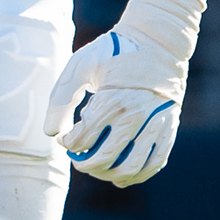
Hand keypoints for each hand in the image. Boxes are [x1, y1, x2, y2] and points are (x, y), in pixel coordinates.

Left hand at [52, 0, 197, 187]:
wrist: (159, 43)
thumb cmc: (114, 52)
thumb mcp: (80, 65)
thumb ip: (61, 98)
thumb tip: (51, 133)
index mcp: (112, 100)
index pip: (82, 138)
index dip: (68, 143)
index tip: (65, 139)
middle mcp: (136, 116)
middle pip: (105, 158)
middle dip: (84, 164)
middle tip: (77, 160)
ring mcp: (155, 125)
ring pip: (131, 167)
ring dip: (109, 174)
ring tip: (97, 170)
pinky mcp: (169, 129)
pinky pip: (155, 162)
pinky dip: (138, 175)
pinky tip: (121, 177)